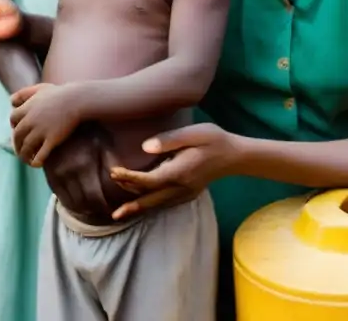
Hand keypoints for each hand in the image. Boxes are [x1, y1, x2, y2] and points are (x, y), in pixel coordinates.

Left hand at [10, 83, 83, 166]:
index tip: (19, 131)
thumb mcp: (40, 88)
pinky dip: (36, 162)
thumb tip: (11, 102)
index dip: (15, 126)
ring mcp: (41, 130)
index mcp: (27, 108)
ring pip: (26, 148)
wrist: (78, 100)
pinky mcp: (52, 139)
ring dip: (24, 156)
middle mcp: (31, 120)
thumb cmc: (61, 93)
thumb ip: (24, 93)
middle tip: (20, 150)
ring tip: (27, 160)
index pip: (13, 119)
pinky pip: (40, 155)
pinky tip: (37, 164)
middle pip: (17, 136)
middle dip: (17, 144)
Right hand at [42, 124, 111, 218]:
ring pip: (72, 204)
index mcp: (84, 165)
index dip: (105, 207)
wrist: (60, 123)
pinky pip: (62, 199)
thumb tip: (122, 182)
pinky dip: (73, 205)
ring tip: (96, 209)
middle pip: (84, 204)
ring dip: (85, 210)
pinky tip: (83, 204)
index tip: (113, 208)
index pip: (95, 198)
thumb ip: (112, 163)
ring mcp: (57, 176)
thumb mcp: (102, 143)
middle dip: (96, 211)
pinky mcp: (50, 178)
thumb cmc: (88, 132)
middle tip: (107, 211)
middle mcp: (68, 172)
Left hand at [108, 123, 240, 219]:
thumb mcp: (194, 133)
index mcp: (180, 171)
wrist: (234, 155)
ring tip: (121, 213)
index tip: (114, 172)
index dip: (129, 178)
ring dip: (139, 208)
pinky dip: (151, 205)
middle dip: (131, 205)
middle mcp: (181, 187)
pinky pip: (165, 203)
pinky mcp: (188, 194)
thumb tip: (145, 147)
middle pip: (151, 200)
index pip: (149, 180)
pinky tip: (141, 205)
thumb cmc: (213, 140)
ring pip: (158, 205)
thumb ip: (169, 140)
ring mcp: (186, 193)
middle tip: (113, 211)